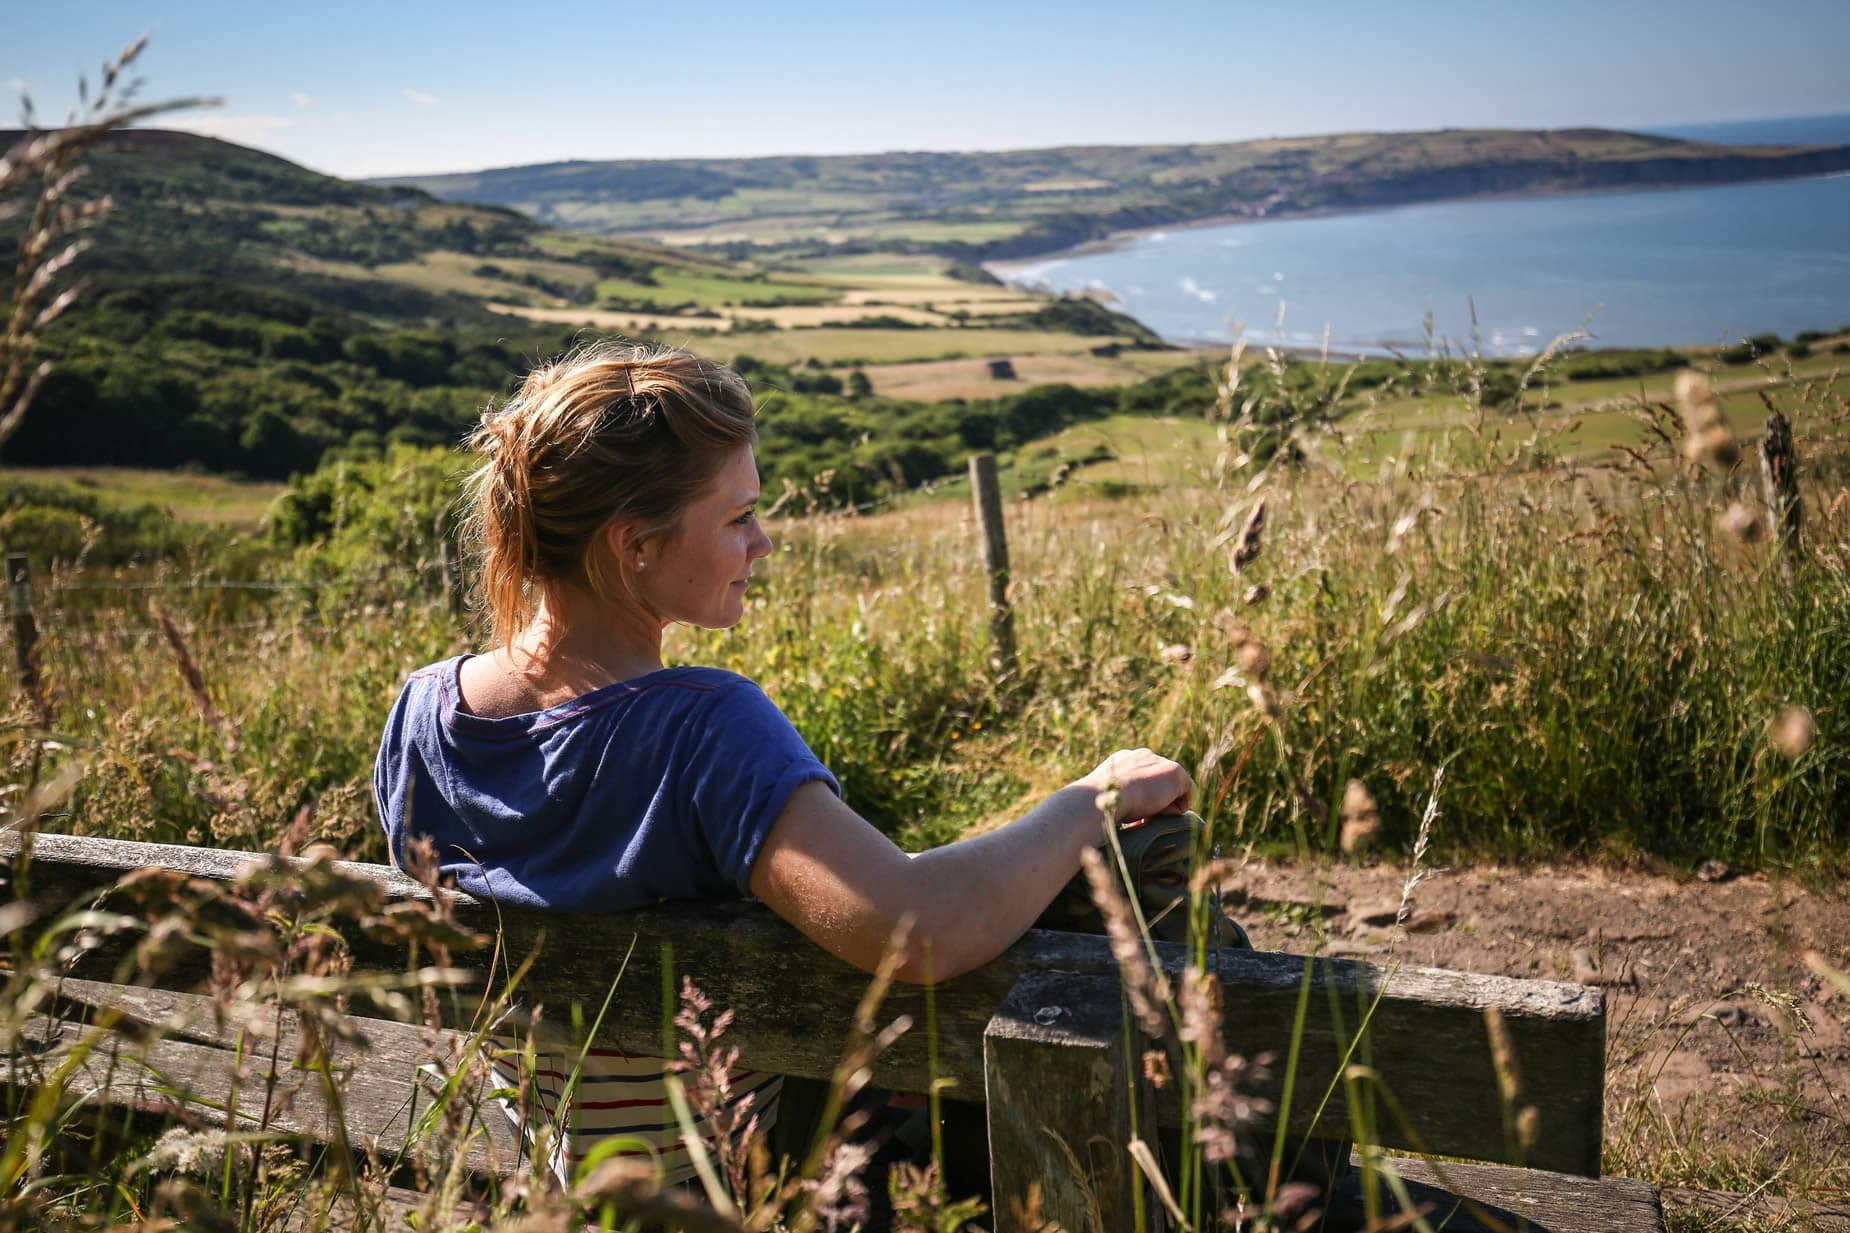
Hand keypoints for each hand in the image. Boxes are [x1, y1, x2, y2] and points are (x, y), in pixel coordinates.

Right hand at [1075, 748, 1192, 824]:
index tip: (1129, 812)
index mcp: (1123, 760)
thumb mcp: (1106, 796)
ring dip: (1162, 807)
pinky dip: (1173, 810)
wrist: (1099, 796)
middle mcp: (1142, 755)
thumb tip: (1125, 812)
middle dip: (1154, 802)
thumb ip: (1119, 795)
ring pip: (1172, 792)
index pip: (1143, 779)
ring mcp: (1160, 761)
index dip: (1141, 799)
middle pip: (1160, 784)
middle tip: (1139, 817)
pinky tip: (1155, 811)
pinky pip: (1185, 798)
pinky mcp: (1175, 772)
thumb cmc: (1096, 803)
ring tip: (1144, 813)